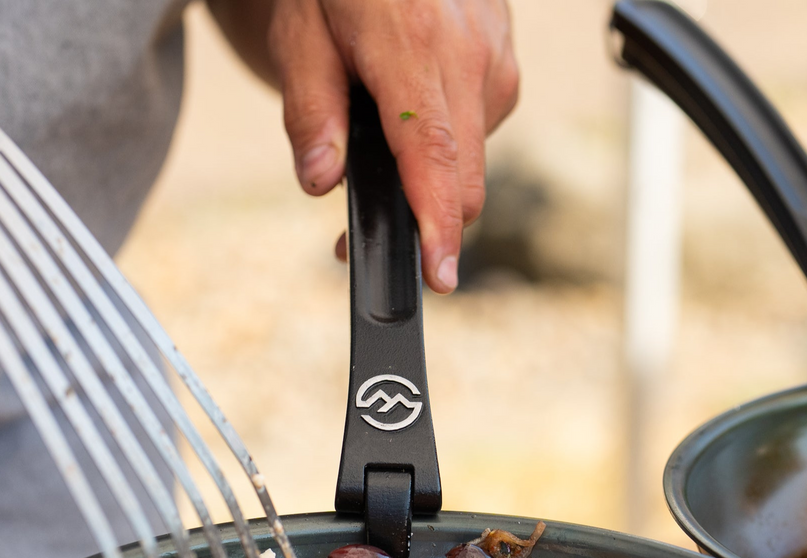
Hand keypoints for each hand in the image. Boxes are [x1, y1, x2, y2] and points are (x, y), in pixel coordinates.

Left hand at [236, 0, 518, 293]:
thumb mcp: (300, 35)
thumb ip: (309, 111)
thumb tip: (320, 182)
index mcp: (415, 43)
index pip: (433, 152)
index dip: (437, 221)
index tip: (438, 273)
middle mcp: (470, 53)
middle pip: (463, 176)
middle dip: (421, 223)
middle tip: (350, 240)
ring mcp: (497, 60)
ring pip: (470, 160)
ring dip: (425, 176)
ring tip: (369, 144)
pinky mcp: (506, 67)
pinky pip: (479, 131)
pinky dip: (442, 142)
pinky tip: (406, 111)